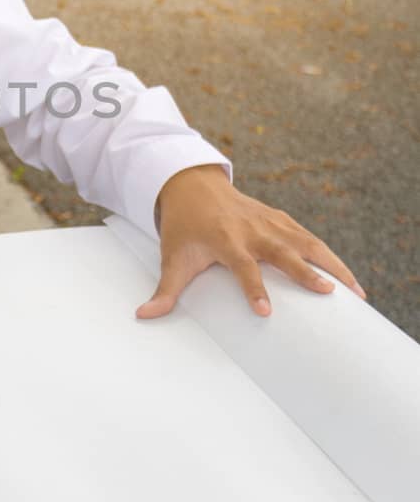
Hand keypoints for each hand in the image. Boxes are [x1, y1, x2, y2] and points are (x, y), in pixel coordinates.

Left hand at [136, 163, 366, 319]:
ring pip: (307, 243)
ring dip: (333, 265)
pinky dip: (330, 256)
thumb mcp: (172, 257)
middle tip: (328, 293)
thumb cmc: (184, 227)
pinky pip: (310, 238)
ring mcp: (270, 222)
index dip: (253, 288)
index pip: (242, 266)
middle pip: (283, 251)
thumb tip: (143, 316)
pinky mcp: (282, 221)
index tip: (265, 312)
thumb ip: (164, 290)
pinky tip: (348, 279)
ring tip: (357, 293)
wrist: (193, 185)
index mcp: (226, 239)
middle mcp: (252, 229)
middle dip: (305, 272)